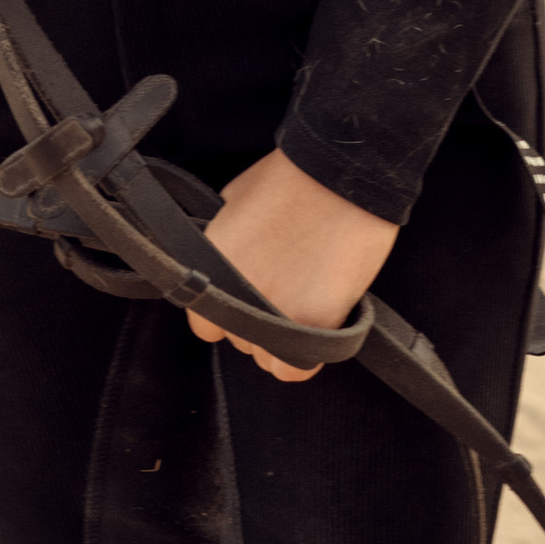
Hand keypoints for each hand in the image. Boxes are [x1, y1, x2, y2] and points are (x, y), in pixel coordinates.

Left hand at [188, 151, 398, 382]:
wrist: (340, 173)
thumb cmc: (290, 178)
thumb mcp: (234, 202)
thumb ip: (224, 248)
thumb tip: (224, 270)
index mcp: (211, 264)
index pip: (204, 323)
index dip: (227, 312)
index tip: (245, 299)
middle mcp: (233, 296)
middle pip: (240, 339)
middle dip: (259, 320)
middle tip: (284, 287)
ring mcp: (271, 315)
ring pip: (267, 359)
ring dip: (284, 339)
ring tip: (305, 298)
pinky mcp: (311, 327)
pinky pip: (295, 370)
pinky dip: (305, 359)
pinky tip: (316, 325)